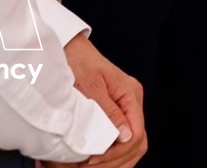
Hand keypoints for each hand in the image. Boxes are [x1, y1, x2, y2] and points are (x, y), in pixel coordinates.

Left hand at [60, 33, 146, 166]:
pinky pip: (121, 140)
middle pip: (137, 143)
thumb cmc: (78, 63)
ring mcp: (126, 108)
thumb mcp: (91, 88)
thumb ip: (109, 112)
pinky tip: (96, 160)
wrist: (69, 50)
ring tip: (89, 165)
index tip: (92, 159)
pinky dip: (110, 155)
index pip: (136, 133)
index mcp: (130, 94)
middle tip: (89, 166)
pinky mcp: (116, 113)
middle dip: (115, 161)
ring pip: (132, 146)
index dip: (116, 152)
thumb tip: (125, 137)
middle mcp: (132, 102)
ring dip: (114, 161)